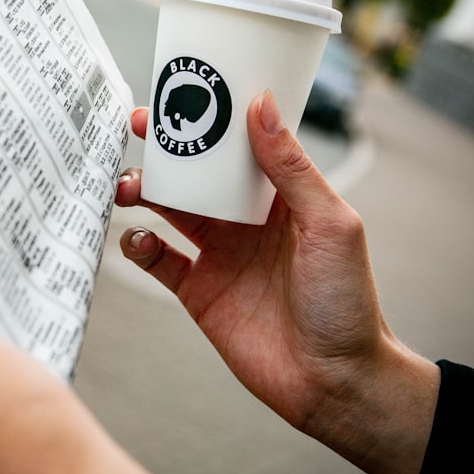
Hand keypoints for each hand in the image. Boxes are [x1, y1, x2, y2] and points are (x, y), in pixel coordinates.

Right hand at [115, 91, 438, 473]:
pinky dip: (138, 245)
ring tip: (126, 186)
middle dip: (166, 147)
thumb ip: (292, 168)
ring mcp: (219, 254)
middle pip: (195, 172)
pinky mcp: (198, 291)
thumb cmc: (347, 301)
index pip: (238, 145)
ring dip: (143, 190)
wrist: (333, 382)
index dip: (210, 117)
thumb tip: (261, 105)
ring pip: (168, 209)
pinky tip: (138, 239)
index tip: (181, 91)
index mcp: (280, 197)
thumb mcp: (330, 224)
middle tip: (139, 127)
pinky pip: (157, 259)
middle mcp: (244, 220)